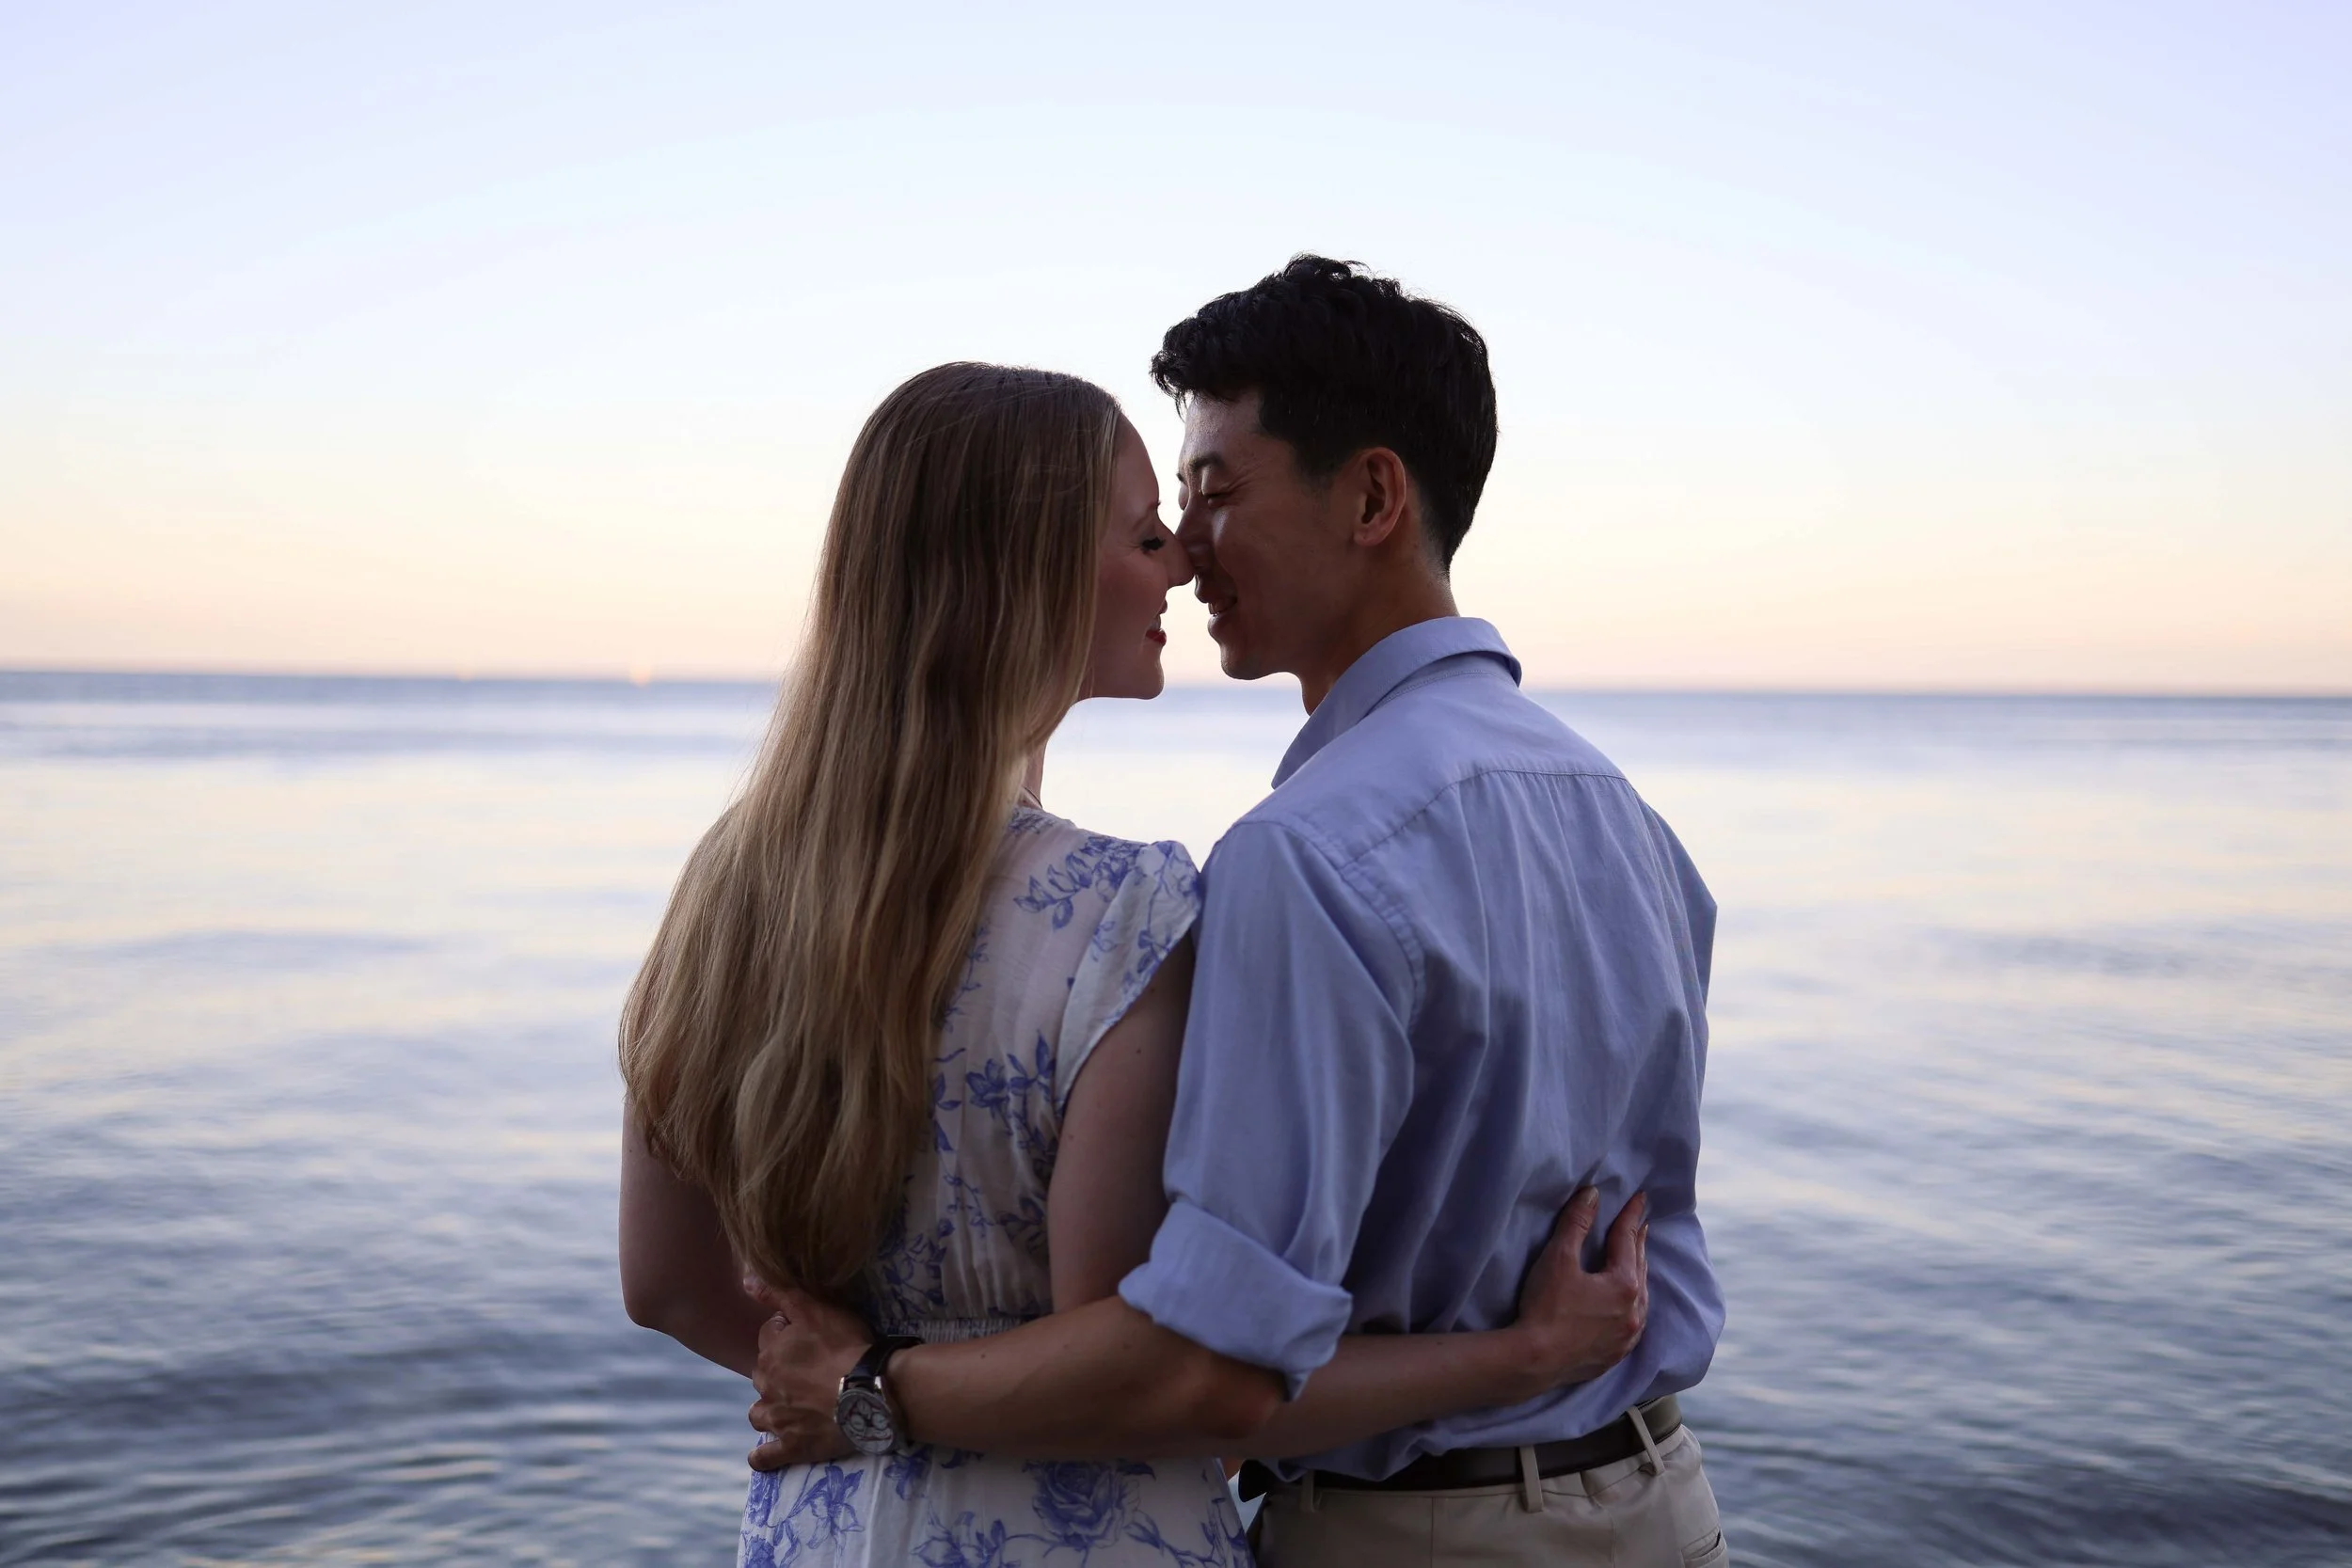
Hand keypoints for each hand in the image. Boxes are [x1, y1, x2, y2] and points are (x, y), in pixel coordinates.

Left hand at [741, 1276, 870, 1470]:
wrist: (870, 1391)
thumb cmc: (846, 1346)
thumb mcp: (816, 1308)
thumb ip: (779, 1292)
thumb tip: (745, 1280)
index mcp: (771, 1354)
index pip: (769, 1337)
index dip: (788, 1334)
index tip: (808, 1336)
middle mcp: (768, 1387)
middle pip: (763, 1375)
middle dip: (777, 1372)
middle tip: (806, 1370)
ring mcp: (779, 1420)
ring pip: (759, 1414)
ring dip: (768, 1409)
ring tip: (788, 1407)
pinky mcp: (793, 1447)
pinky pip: (766, 1457)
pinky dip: (763, 1457)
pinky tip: (765, 1455)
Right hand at [1507, 1188, 1648, 1396]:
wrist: (1535, 1360)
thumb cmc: (1546, 1307)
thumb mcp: (1559, 1258)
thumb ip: (1577, 1223)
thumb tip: (1592, 1194)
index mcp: (1624, 1284)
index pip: (1627, 1240)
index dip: (1630, 1216)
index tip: (1640, 1198)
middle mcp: (1634, 1312)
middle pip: (1639, 1268)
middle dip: (1638, 1243)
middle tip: (1640, 1225)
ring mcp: (1627, 1337)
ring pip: (1641, 1299)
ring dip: (1639, 1275)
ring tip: (1638, 1260)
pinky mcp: (1615, 1355)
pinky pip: (1634, 1324)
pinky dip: (1634, 1306)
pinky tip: (1630, 1307)